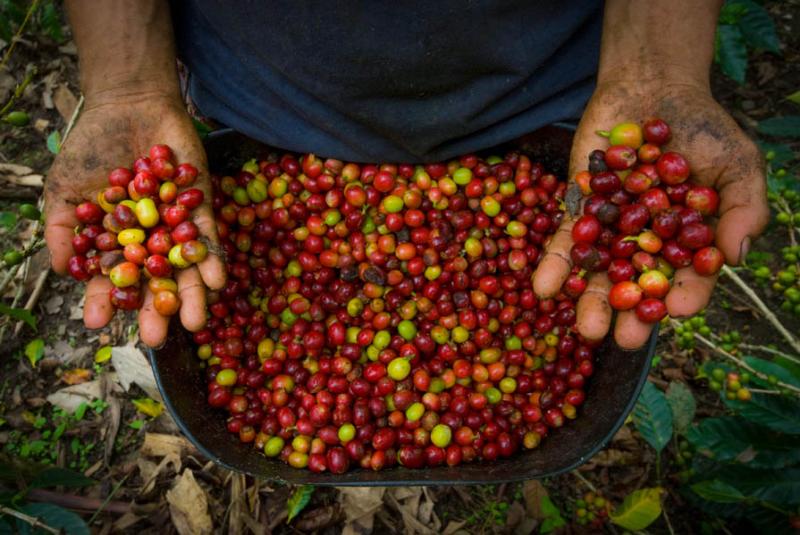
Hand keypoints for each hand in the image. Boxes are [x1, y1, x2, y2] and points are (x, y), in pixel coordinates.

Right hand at [44, 93, 225, 346]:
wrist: (128, 106)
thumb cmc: (92, 148)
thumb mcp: (66, 190)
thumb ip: (63, 230)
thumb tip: (63, 272)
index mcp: (117, 243)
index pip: (111, 279)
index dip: (105, 300)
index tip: (99, 325)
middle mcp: (149, 241)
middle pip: (154, 282)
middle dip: (155, 310)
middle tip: (155, 339)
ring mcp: (177, 227)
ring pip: (186, 268)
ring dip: (192, 295)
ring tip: (196, 323)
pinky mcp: (201, 208)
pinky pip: (208, 238)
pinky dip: (212, 258)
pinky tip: (216, 281)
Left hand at [533, 80, 768, 348]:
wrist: (653, 88)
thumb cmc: (703, 128)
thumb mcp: (736, 163)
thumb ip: (741, 208)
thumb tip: (736, 257)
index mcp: (687, 243)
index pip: (688, 278)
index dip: (684, 294)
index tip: (676, 309)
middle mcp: (647, 246)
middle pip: (639, 287)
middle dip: (630, 314)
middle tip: (622, 339)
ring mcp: (610, 232)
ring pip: (600, 274)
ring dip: (590, 302)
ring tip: (586, 329)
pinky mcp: (578, 213)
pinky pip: (566, 244)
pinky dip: (555, 266)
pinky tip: (544, 289)